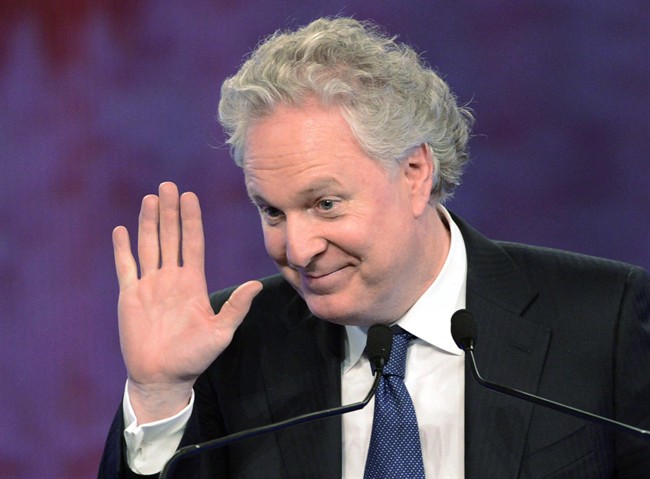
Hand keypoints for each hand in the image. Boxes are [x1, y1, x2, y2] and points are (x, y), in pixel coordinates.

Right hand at [112, 182, 261, 421]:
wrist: (163, 378)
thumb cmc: (194, 357)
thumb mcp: (221, 331)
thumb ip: (236, 306)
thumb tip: (256, 284)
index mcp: (192, 283)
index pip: (192, 243)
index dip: (191, 220)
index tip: (190, 197)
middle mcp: (171, 279)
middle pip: (170, 237)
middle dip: (169, 212)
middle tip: (168, 186)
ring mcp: (150, 286)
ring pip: (149, 246)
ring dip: (148, 222)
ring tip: (150, 198)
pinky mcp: (130, 297)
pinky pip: (126, 267)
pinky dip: (123, 249)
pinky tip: (122, 229)